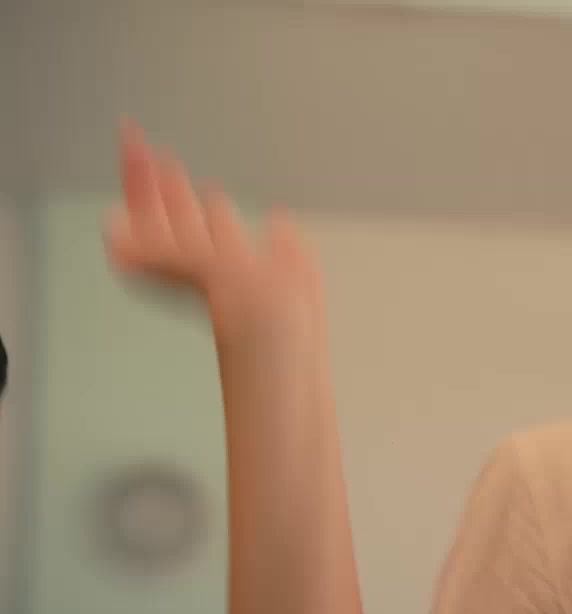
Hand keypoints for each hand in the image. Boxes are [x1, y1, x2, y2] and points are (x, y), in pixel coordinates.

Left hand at [105, 121, 322, 345]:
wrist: (295, 356)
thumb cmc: (248, 320)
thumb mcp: (200, 268)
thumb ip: (161, 251)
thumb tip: (112, 237)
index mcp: (184, 253)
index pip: (150, 205)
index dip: (138, 173)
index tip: (130, 135)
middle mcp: (209, 261)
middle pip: (176, 215)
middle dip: (164, 184)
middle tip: (150, 148)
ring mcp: (247, 272)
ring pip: (221, 234)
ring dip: (211, 210)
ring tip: (206, 186)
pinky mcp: (284, 281)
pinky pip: (273, 249)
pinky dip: (276, 233)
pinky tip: (281, 220)